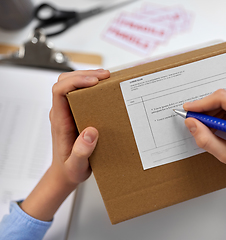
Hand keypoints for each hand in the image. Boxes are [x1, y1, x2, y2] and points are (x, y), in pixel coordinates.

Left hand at [21, 69, 109, 220]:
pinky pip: (79, 93)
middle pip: (64, 81)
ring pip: (71, 84)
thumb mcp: (76, 167)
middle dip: (84, 74)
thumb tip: (90, 132)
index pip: (59, 91)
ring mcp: (67, 112)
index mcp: (60, 121)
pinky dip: (91, 85)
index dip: (75, 82)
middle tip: (105, 76)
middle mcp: (61, 113)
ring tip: (107, 78)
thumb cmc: (69, 170)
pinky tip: (104, 87)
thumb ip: (81, 152)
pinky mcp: (74, 113)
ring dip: (88, 77)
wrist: (64, 174)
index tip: (94, 83)